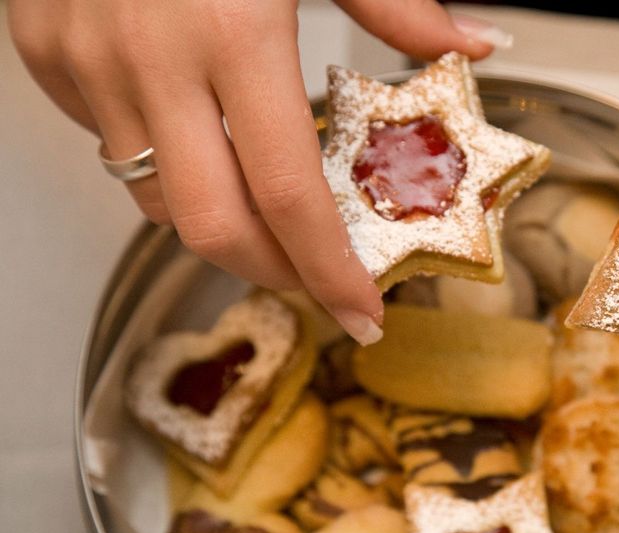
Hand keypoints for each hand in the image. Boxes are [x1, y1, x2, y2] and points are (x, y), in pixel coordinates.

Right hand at [7, 0, 511, 343]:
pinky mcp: (45, 55)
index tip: (361, 316)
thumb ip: (398, 4)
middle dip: (273, 271)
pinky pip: (107, 144)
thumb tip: (474, 45)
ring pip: (153, 198)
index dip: (329, 274)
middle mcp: (151, 62)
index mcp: (234, 34)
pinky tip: (191, 128)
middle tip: (316, 277)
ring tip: (263, 205)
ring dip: (217, 218)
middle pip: (212, 227)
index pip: (291, 197)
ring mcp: (86, 63)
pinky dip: (160, 158)